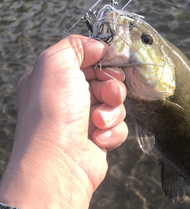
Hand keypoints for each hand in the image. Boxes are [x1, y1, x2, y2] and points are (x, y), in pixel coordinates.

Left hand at [0, 35, 127, 208]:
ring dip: (111, 110)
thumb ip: (76, 45)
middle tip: (108, 95)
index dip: (101, 59)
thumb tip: (98, 47)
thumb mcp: (56, 63)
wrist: (59, 163)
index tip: (111, 61)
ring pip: (115, 103)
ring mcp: (82, 120)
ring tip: (97, 121)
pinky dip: (111, 131)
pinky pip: (118, 127)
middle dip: (110, 86)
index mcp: (52, 78)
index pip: (84, 59)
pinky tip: (98, 139)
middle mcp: (65, 98)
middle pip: (104, 80)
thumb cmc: (53, 112)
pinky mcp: (97, 139)